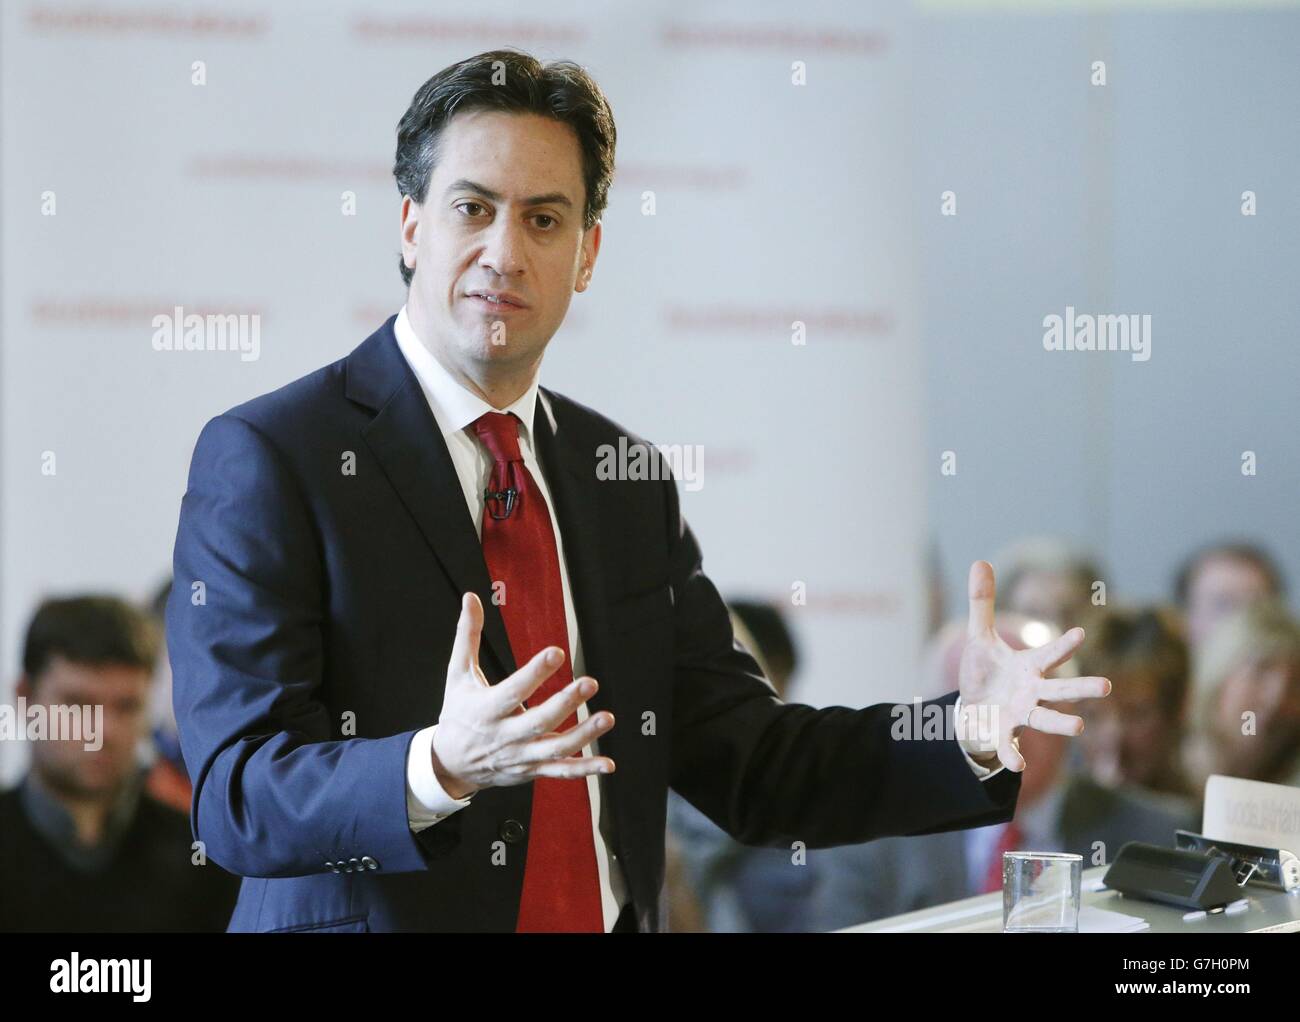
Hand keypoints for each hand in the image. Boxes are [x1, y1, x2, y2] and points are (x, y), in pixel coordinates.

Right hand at [429, 592, 615, 797]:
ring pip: (555, 749)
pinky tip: (608, 764)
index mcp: (486, 709)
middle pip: (538, 722)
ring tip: (607, 717)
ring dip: (584, 735)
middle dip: (565, 703)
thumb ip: (467, 636)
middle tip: (590, 683)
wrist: (450, 763)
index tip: (556, 653)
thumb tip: (471, 598)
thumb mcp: (457, 674)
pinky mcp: (532, 770)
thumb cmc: (457, 713)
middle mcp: (505, 735)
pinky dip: (585, 769)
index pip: (513, 690)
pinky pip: (561, 772)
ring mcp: (521, 756)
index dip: (535, 672)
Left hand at [957, 561, 1110, 772]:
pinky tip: (1018, 766)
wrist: (973, 708)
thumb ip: (983, 603)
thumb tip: (980, 562)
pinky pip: (1010, 746)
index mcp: (1028, 667)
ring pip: (1044, 719)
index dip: (1063, 644)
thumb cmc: (985, 672)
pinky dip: (1013, 755)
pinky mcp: (1003, 732)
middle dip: (1081, 687)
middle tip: (1106, 686)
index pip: (1049, 654)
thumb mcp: (979, 636)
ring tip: (1077, 727)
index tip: (1079, 634)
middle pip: (1060, 689)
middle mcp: (1031, 691)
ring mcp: (1019, 714)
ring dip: (1060, 722)